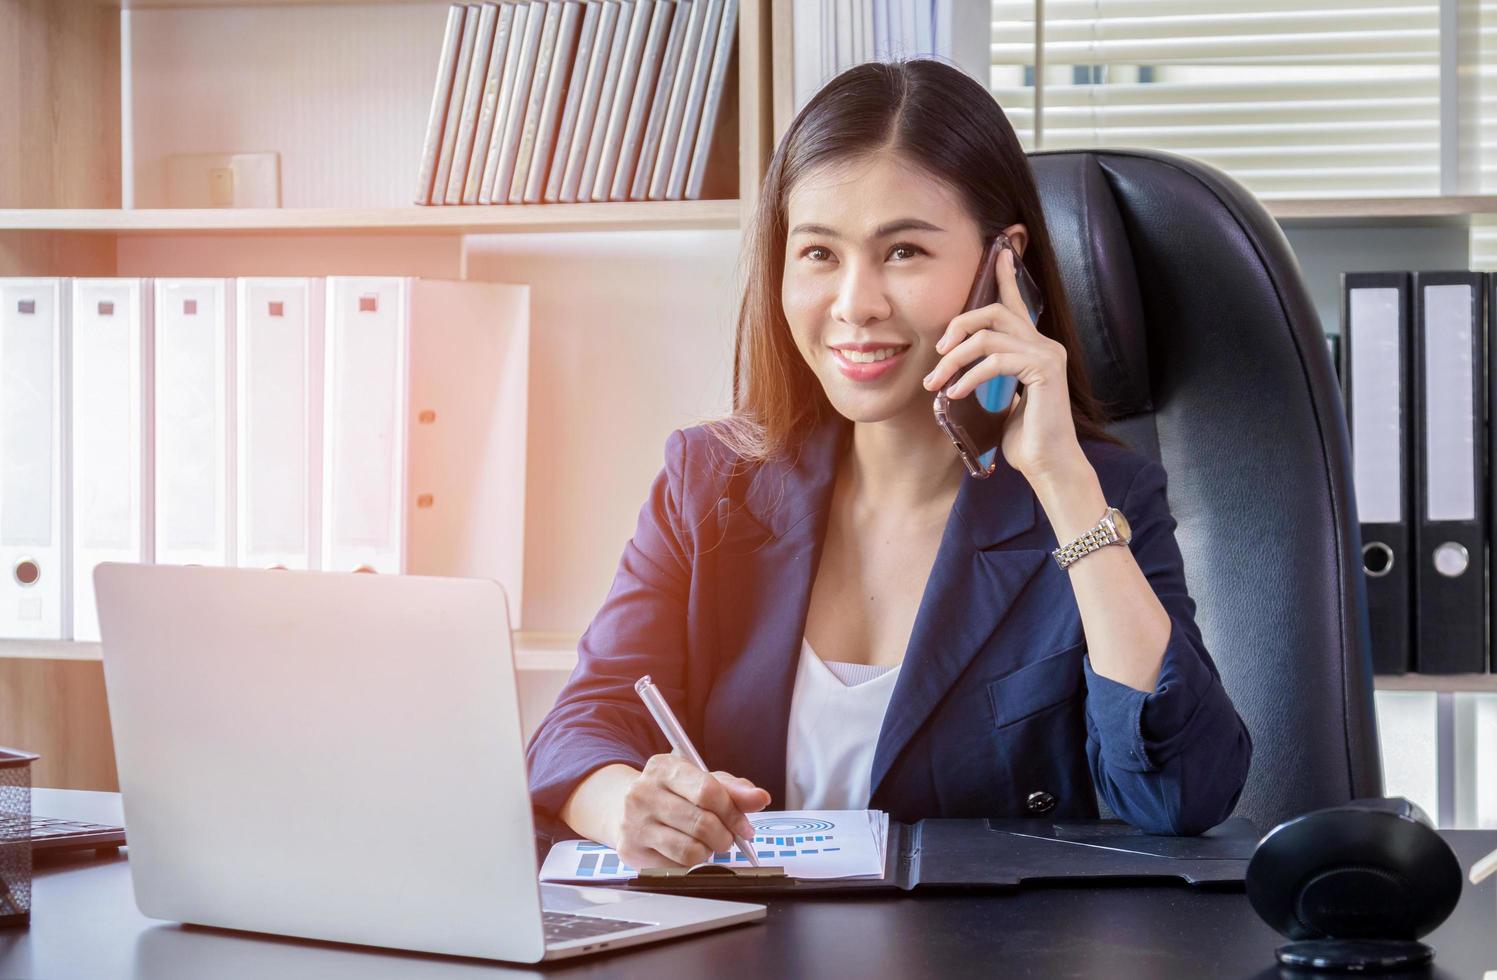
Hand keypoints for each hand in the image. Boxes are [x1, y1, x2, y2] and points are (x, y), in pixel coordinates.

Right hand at [615, 754, 769, 869]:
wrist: (626, 809)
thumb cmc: (672, 794)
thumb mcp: (701, 782)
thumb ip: (733, 790)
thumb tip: (761, 798)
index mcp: (663, 768)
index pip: (707, 791)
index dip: (733, 812)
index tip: (745, 826)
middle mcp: (643, 793)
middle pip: (702, 823)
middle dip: (725, 836)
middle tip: (727, 839)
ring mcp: (634, 823)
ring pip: (690, 850)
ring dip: (709, 853)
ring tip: (706, 844)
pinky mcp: (632, 851)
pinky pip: (676, 867)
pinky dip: (689, 864)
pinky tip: (684, 851)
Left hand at [922, 247, 1082, 479]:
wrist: (1047, 465)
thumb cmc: (1024, 439)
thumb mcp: (999, 400)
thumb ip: (990, 377)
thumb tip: (961, 371)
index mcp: (1034, 347)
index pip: (1015, 304)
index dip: (1005, 276)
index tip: (997, 253)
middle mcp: (1044, 344)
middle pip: (993, 311)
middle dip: (957, 327)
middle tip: (937, 355)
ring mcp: (1047, 354)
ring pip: (988, 336)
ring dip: (954, 359)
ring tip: (937, 383)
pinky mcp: (1044, 370)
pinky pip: (996, 360)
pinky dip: (969, 376)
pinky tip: (956, 393)